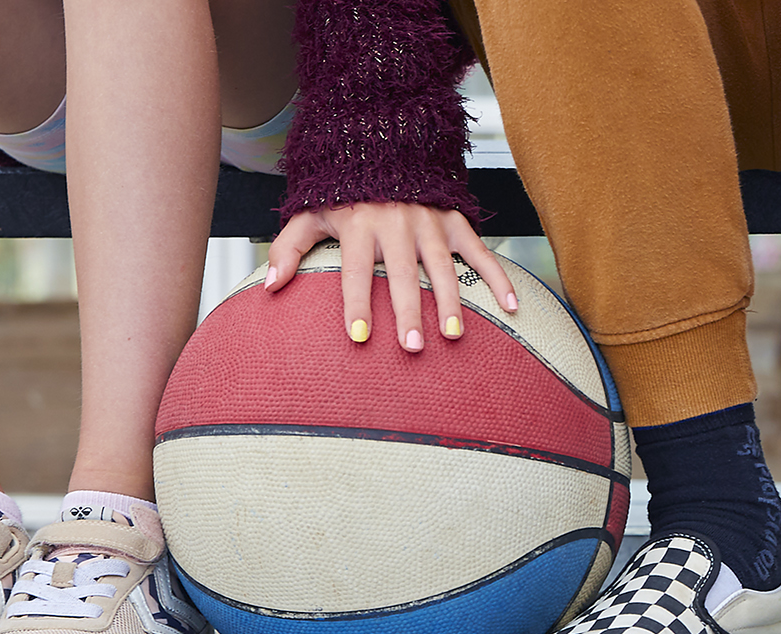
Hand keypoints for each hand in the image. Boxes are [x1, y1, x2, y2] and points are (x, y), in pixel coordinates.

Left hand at [265, 202, 517, 351]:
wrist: (383, 140)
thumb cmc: (343, 189)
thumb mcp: (309, 211)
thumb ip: (289, 247)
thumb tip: (270, 287)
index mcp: (359, 225)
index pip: (357, 271)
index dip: (357, 303)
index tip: (359, 336)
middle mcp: (396, 224)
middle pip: (402, 275)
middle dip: (408, 311)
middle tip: (412, 346)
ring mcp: (429, 222)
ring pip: (441, 267)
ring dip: (448, 301)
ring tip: (451, 334)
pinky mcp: (454, 220)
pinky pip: (480, 251)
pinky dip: (498, 277)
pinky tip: (510, 306)